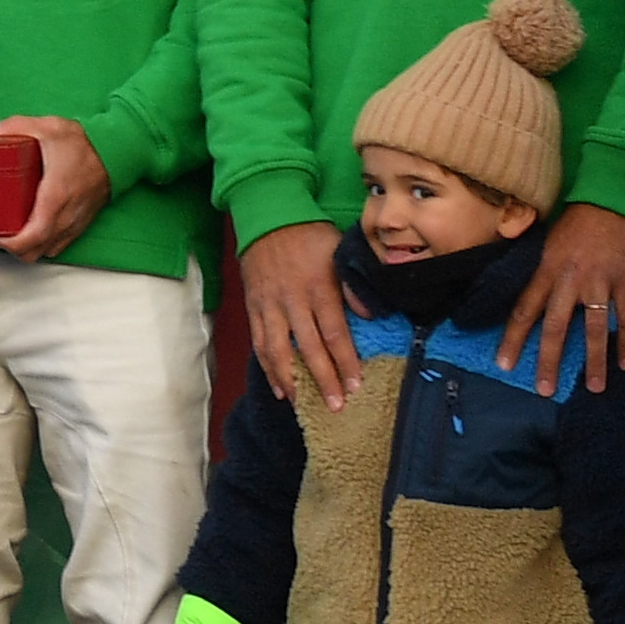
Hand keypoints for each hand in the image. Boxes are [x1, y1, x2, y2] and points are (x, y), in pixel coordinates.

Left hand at [0, 113, 110, 259]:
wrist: (117, 152)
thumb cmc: (86, 144)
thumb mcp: (49, 128)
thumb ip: (17, 126)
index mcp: (54, 198)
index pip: (30, 237)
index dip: (7, 244)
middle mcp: (64, 217)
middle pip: (32, 252)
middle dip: (9, 248)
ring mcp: (73, 224)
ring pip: (44, 252)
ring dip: (25, 248)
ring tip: (10, 232)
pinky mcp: (79, 224)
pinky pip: (57, 246)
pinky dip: (41, 245)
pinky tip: (31, 231)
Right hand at [238, 219, 360, 408]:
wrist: (269, 217)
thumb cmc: (311, 235)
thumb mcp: (340, 252)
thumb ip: (352, 285)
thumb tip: (370, 315)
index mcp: (319, 288)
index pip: (335, 333)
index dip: (346, 362)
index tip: (356, 386)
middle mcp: (293, 301)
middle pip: (309, 348)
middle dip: (323, 380)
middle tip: (336, 407)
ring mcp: (270, 306)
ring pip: (278, 351)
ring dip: (292, 380)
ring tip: (304, 404)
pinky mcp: (254, 308)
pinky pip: (259, 343)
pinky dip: (268, 367)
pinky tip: (280, 387)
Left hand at [494, 203, 624, 395]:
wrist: (615, 197)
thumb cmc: (580, 218)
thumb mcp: (550, 241)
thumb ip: (543, 270)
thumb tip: (532, 297)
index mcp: (547, 269)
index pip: (525, 310)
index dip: (513, 339)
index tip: (505, 364)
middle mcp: (570, 280)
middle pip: (556, 327)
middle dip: (549, 360)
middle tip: (544, 389)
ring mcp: (600, 283)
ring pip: (594, 329)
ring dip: (593, 361)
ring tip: (593, 387)